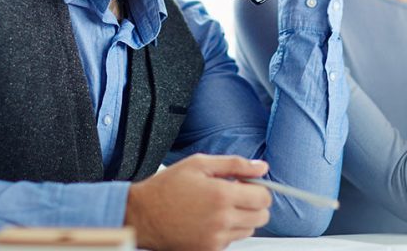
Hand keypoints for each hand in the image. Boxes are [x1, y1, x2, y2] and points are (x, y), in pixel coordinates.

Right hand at [124, 154, 271, 250]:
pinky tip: (210, 220)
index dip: (259, 188)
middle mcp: (222, 220)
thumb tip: (262, 167)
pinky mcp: (208, 250)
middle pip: (261, 216)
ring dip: (242, 218)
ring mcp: (215, 239)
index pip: (264, 197)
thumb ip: (235, 164)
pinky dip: (227, 231)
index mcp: (222, 195)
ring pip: (249, 230)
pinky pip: (231, 241)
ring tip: (220, 207)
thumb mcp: (200, 164)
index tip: (248, 184)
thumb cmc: (167, 187)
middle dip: (254, 204)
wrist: (142, 215)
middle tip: (235, 195)